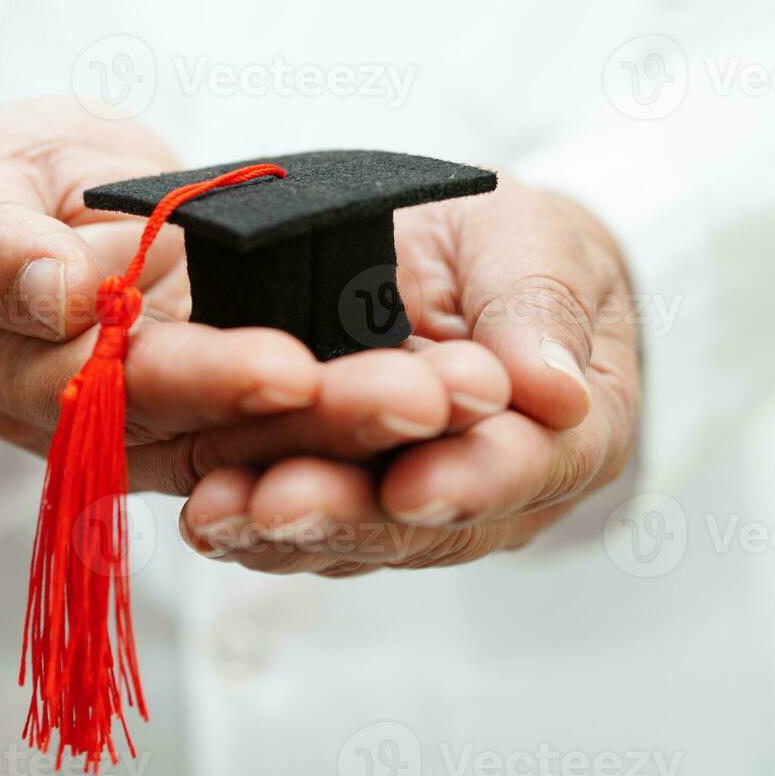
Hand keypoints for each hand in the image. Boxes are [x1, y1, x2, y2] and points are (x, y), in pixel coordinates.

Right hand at [0, 97, 512, 482]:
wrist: (32, 204)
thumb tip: (58, 295)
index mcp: (26, 377)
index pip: (121, 390)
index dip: (205, 380)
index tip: (290, 365)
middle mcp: (102, 428)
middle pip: (215, 438)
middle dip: (320, 421)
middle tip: (421, 397)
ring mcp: (165, 427)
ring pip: (267, 444)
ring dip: (362, 427)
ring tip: (456, 395)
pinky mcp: (220, 409)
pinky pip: (290, 424)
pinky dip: (362, 412)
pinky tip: (444, 392)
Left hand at [177, 177, 641, 575]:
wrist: (459, 254)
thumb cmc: (512, 247)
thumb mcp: (541, 241)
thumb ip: (542, 308)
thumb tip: (555, 389)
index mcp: (568, 434)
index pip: (528, 469)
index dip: (471, 481)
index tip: (416, 486)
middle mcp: (490, 490)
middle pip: (422, 523)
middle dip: (349, 515)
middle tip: (286, 503)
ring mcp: (407, 501)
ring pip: (348, 534)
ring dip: (281, 528)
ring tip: (224, 510)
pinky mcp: (337, 492)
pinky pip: (290, 518)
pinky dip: (244, 515)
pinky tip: (205, 509)